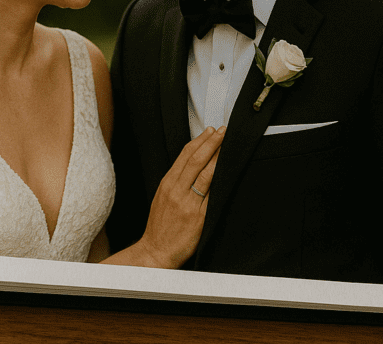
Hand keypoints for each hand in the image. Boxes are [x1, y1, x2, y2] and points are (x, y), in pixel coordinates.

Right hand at [136, 125, 224, 267]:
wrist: (156, 252)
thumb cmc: (160, 226)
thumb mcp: (163, 198)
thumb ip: (177, 182)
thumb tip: (194, 166)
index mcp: (167, 184)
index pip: (184, 155)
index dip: (199, 140)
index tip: (210, 131)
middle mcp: (176, 190)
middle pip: (195, 159)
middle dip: (211, 142)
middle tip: (222, 131)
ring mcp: (188, 203)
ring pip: (205, 173)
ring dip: (217, 155)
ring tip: (227, 144)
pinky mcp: (198, 216)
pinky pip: (212, 194)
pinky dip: (219, 179)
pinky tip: (227, 171)